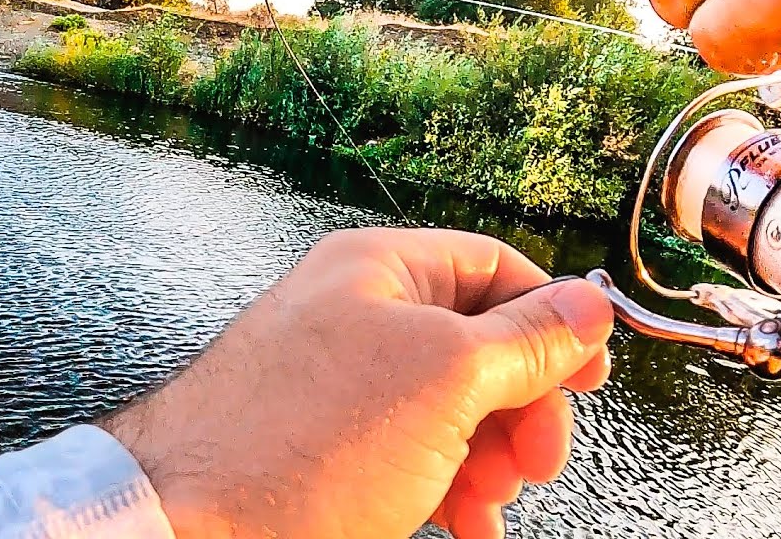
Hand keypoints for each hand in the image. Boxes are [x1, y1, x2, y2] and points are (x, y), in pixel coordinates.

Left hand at [100, 228, 614, 538]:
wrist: (191, 527)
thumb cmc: (300, 442)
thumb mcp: (446, 378)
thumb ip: (527, 340)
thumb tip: (588, 306)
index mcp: (381, 270)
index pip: (494, 268)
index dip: (553, 317)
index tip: (589, 373)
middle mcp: (359, 317)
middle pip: (480, 346)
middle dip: (522, 408)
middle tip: (537, 459)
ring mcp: (344, 387)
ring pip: (452, 410)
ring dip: (491, 459)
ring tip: (491, 501)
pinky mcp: (330, 447)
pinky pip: (413, 453)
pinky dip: (451, 487)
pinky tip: (467, 523)